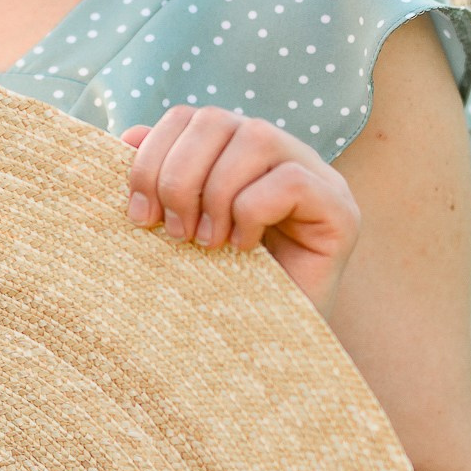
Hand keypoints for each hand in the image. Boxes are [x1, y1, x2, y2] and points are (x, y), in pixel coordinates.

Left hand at [121, 105, 360, 314]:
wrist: (265, 353)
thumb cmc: (216, 293)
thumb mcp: (177, 230)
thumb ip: (158, 181)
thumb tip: (129, 136)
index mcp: (238, 152)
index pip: (189, 117)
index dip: (153, 154)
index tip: (139, 215)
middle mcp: (281, 153)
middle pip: (217, 119)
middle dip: (179, 176)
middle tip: (174, 232)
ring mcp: (318, 177)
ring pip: (256, 137)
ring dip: (216, 193)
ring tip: (207, 243)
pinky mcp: (341, 210)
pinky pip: (290, 180)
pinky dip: (253, 211)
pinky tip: (243, 249)